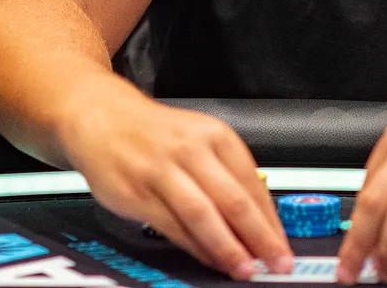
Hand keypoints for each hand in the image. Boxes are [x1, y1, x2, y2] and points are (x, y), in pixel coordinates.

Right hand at [58, 76, 291, 280]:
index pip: (253, 184)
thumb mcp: (200, 139)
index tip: (283, 246)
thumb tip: (258, 219)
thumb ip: (227, 175)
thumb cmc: (157, 134)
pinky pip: (173, 226)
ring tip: (243, 268)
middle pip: (233, 200)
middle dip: (259, 237)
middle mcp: (192, 150)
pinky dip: (195, 247)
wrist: (103, 117)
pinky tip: (209, 259)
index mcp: (216, 136)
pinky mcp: (138, 193)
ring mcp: (163, 171)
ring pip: (203, 215)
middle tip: (275, 262)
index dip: (271, 221)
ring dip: (227, 247)